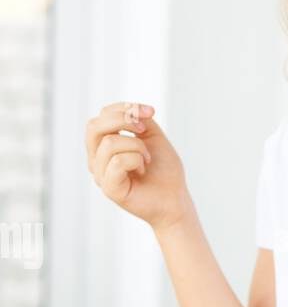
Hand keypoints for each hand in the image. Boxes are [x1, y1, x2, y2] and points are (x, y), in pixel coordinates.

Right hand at [86, 101, 192, 231]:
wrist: (175, 199)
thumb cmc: (163, 170)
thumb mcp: (152, 136)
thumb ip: (138, 119)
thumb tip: (132, 110)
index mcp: (104, 145)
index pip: (102, 115)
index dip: (126, 107)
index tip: (151, 112)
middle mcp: (96, 159)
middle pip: (94, 126)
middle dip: (123, 120)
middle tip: (145, 130)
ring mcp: (100, 174)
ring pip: (109, 143)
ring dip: (137, 146)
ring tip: (147, 160)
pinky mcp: (109, 188)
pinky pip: (117, 161)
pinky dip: (137, 160)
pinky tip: (143, 171)